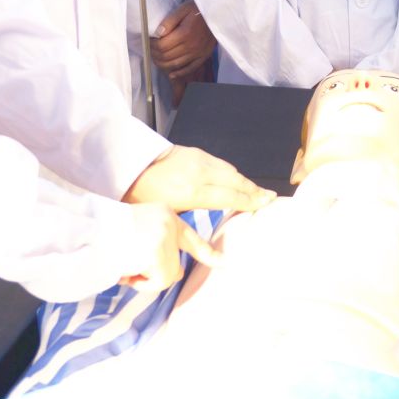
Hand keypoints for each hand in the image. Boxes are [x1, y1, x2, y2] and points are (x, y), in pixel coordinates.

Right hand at [113, 204, 222, 290]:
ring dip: (145, 278)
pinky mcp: (159, 253)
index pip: (190, 235)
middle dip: (157, 273)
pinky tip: (127, 271)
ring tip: (125, 265)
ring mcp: (166, 238)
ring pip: (166, 275)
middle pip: (175, 265)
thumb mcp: (134, 230)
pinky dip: (142, 283)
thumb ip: (153, 244)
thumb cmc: (103, 233)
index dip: (206, 251)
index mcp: (163, 214)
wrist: (89, 230)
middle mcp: (169, 223)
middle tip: (131, 269)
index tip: (222, 261)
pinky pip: (158, 282)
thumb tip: (169, 272)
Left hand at [123, 145, 274, 214]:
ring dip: (244, 181)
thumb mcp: (165, 216)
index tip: (267, 203)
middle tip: (271, 197)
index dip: (251, 201)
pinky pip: (220, 164)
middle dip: (254, 190)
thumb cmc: (141, 196)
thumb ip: (189, 226)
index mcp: (192, 192)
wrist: (127, 164)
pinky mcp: (194, 152)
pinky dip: (232, 173)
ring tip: (258, 191)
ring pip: (229, 170)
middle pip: (235, 181)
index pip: (230, 196)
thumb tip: (205, 246)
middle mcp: (199, 173)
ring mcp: (198, 159)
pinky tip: (236, 180)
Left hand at [150, 2, 215, 78]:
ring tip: (156, 57)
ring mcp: (198, 53)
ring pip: (175, 64)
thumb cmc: (198, 9)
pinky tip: (171, 74)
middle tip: (150, 48)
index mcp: (185, 33)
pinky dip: (179, 73)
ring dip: (162, 63)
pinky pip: (190, 69)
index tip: (150, 40)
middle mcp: (191, 46)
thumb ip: (169, 21)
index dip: (152, 45)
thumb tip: (157, 33)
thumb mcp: (183, 9)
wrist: (217, 13)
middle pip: (166, 57)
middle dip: (154, 54)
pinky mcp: (203, 56)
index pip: (162, 46)